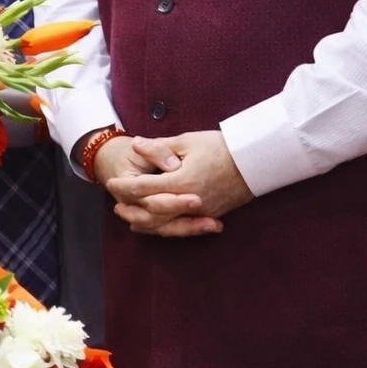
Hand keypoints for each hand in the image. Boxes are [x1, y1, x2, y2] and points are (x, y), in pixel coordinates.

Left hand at [105, 132, 252, 237]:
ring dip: (145, 223)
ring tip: (129, 218)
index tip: (110, 183)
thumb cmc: (221, 146)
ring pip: (166, 224)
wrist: (256, 161)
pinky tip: (155, 224)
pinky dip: (165, 227)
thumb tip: (135, 145)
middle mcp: (189, 201)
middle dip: (131, 209)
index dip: (123, 187)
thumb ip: (158, 147)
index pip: (143, 188)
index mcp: (181, 181)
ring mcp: (201, 211)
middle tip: (115, 204)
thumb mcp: (187, 140)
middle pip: (151, 212)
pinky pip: (182, 226)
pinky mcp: (210, 215)